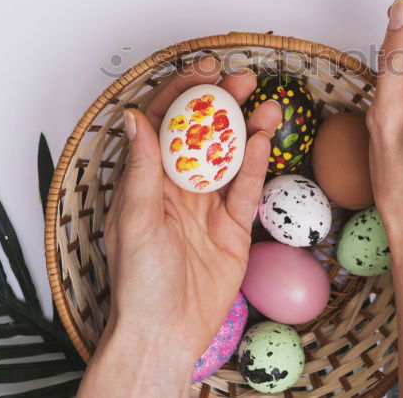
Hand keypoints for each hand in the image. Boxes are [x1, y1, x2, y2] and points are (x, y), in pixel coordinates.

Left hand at [77, 58, 280, 397]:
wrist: (166, 332)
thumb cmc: (138, 281)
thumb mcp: (134, 217)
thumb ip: (142, 167)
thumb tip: (135, 116)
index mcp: (147, 181)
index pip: (164, 125)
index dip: (182, 94)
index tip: (203, 71)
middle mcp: (178, 188)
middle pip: (203, 135)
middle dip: (222, 105)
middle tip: (244, 80)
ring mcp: (208, 206)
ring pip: (231, 157)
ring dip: (248, 129)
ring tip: (268, 104)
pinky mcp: (233, 228)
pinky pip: (248, 189)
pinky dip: (258, 164)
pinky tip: (266, 139)